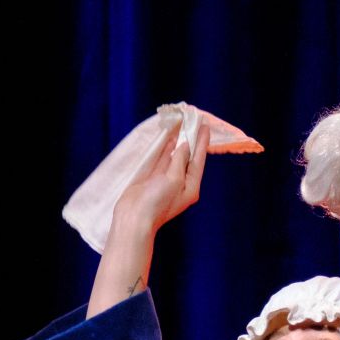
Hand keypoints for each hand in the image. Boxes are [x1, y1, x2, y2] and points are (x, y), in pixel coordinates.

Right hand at [113, 119, 209, 235]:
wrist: (134, 218)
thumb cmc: (157, 202)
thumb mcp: (173, 180)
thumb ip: (179, 161)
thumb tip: (185, 146)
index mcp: (191, 187)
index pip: (198, 160)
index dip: (202, 142)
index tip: (205, 126)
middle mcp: (181, 184)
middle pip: (188, 158)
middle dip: (192, 140)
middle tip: (195, 122)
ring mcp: (167, 182)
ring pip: (175, 157)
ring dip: (179, 142)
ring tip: (183, 125)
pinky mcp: (153, 180)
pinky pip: (163, 161)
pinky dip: (166, 150)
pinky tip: (170, 139)